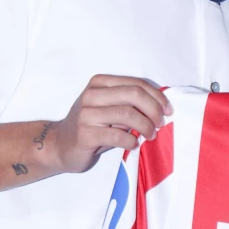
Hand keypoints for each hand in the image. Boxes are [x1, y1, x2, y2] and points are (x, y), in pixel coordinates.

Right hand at [49, 75, 171, 173]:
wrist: (60, 146)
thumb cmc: (91, 127)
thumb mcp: (110, 109)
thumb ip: (129, 104)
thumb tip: (160, 106)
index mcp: (100, 83)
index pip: (136, 84)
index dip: (157, 96)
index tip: (168, 110)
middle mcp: (91, 95)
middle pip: (133, 95)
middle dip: (154, 110)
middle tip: (161, 123)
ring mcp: (86, 114)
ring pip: (127, 114)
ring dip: (145, 126)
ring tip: (150, 135)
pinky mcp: (84, 134)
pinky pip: (117, 135)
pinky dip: (131, 141)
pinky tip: (133, 144)